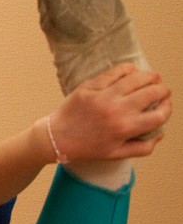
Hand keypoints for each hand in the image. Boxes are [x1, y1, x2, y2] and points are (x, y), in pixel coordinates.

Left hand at [49, 64, 171, 161]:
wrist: (56, 138)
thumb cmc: (87, 147)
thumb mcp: (116, 154)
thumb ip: (142, 147)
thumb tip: (161, 132)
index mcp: (124, 128)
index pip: (159, 115)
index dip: (167, 109)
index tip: (165, 106)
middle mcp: (116, 110)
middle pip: (152, 93)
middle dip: (162, 91)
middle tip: (162, 91)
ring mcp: (103, 96)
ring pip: (136, 78)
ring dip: (150, 76)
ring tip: (154, 77)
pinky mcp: (90, 86)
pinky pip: (115, 72)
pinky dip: (128, 69)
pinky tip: (133, 71)